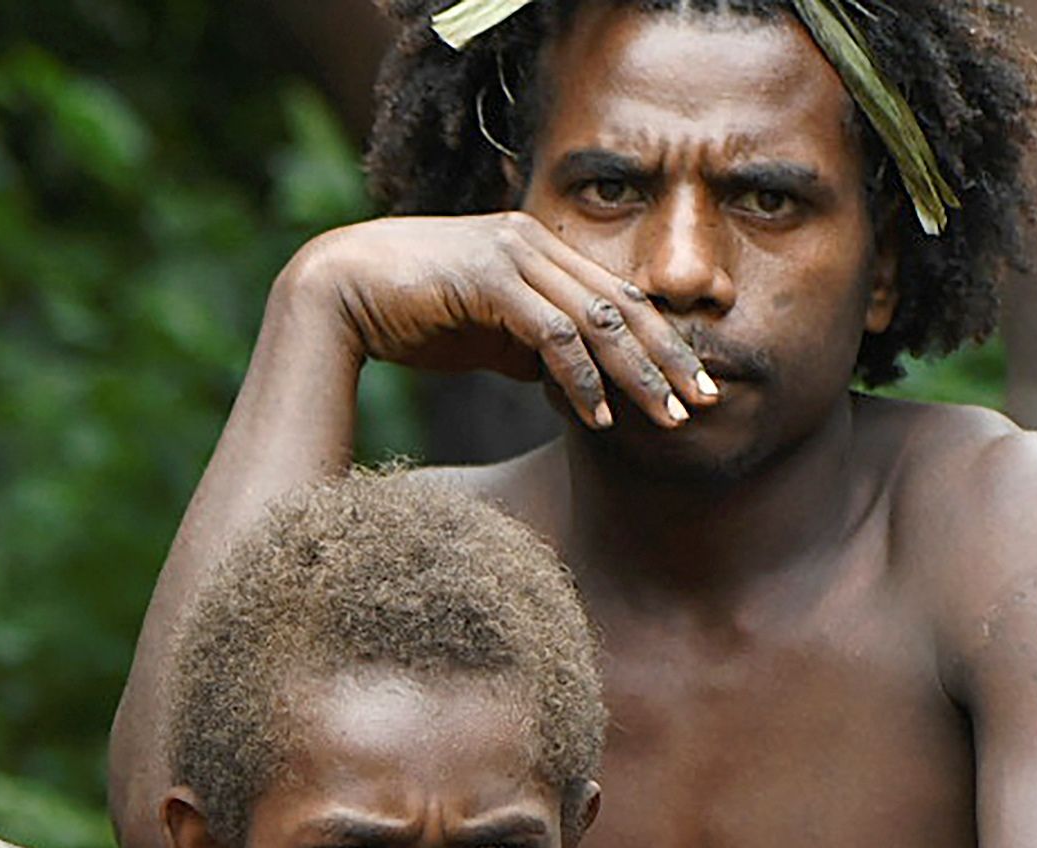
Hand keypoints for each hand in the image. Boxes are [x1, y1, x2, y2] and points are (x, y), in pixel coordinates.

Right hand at [287, 213, 716, 430]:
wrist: (333, 293)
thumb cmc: (402, 316)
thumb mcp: (481, 335)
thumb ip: (527, 345)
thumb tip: (567, 377)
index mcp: (537, 248)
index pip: (618, 295)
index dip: (661, 341)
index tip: (691, 384)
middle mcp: (533, 241)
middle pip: (623, 302)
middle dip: (668, 356)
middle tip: (703, 401)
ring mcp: (513, 254)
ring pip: (597, 319)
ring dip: (635, 373)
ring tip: (664, 418)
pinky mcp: (489, 277)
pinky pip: (552, 334)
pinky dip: (580, 379)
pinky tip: (597, 416)